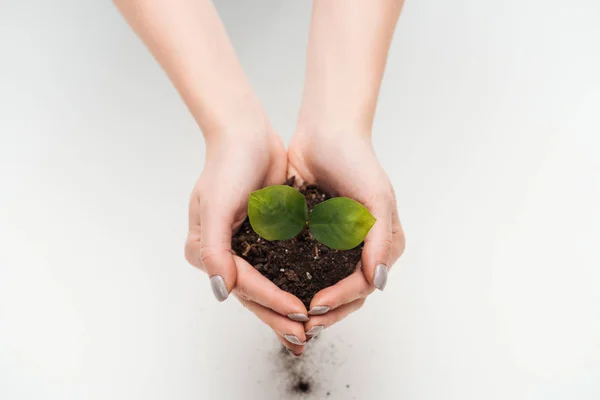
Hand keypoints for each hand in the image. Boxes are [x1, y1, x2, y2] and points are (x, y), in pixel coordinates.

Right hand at [185, 128, 308, 354]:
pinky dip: (296, 282)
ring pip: (269, 285)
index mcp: (206, 250)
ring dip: (288, 307)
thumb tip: (221, 292)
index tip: (299, 314)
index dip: (270, 302)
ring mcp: (245, 245)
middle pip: (254, 293)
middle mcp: (224, 253)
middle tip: (305, 337)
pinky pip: (281, 266)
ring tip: (312, 327)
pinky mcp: (265, 236)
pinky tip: (313, 297)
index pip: (242, 284)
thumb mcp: (216, 205)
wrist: (246, 134)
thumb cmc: (227, 166)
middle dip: (279, 316)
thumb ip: (215, 249)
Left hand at [288, 129, 404, 336]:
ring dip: (308, 302)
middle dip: (326, 312)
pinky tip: (277, 291)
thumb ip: (379, 241)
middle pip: (346, 294)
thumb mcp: (375, 198)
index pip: (363, 285)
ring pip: (325, 286)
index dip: (341, 300)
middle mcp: (363, 249)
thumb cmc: (357, 161)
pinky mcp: (314, 237)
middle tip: (300, 324)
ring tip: (288, 316)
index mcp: (384, 244)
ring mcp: (338, 245)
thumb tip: (378, 284)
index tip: (315, 307)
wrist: (326, 132)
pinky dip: (294, 281)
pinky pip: (305, 266)